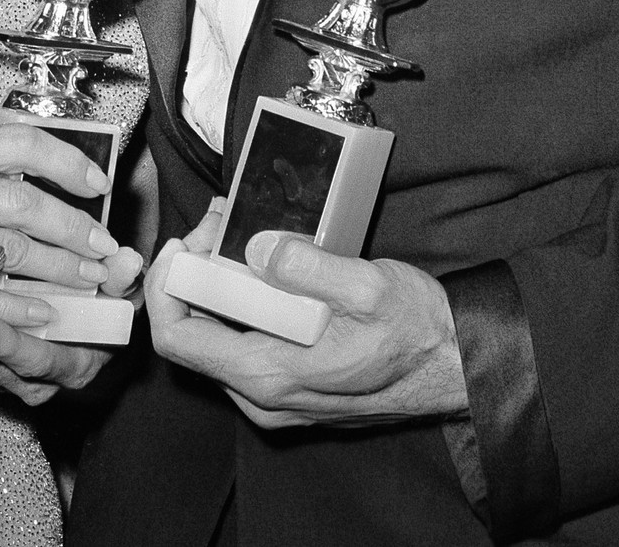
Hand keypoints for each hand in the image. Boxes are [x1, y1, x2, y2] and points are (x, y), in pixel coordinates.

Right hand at [0, 119, 145, 329]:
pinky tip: (41, 313)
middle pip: (22, 202)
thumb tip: (34, 165)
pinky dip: (14, 306)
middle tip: (105, 250)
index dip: (68, 162)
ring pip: (4, 252)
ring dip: (55, 271)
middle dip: (74, 228)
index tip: (99, 184)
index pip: (19, 143)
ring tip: (87, 284)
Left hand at [145, 202, 467, 429]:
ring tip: (236, 232)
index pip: (178, 341)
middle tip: (219, 222)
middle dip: (194, 273)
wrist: (454, 366)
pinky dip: (239, 301)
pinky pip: (243, 343)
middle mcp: (263, 396)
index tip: (181, 243)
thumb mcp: (369, 288)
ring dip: (216, 283)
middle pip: (193, 335)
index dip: (164, 288)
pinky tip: (261, 264)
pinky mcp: (291, 385)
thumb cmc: (416, 331)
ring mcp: (276, 396)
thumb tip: (258, 246)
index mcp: (270, 376)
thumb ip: (310, 267)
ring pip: (217, 338)